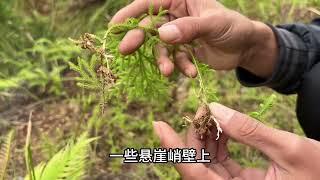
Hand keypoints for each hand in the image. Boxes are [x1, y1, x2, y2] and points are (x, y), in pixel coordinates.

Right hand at [111, 0, 277, 77]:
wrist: (245, 47)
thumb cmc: (233, 27)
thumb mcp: (213, 23)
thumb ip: (189, 28)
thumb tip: (162, 34)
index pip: (149, 3)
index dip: (129, 14)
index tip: (113, 27)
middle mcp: (174, 15)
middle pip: (148, 26)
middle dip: (138, 39)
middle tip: (125, 50)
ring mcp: (177, 34)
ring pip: (160, 47)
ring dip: (162, 60)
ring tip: (167, 72)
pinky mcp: (182, 50)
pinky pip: (174, 59)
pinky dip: (180, 67)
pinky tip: (190, 73)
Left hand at [153, 103, 319, 179]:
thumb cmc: (319, 172)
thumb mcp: (289, 150)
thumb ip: (251, 131)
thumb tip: (216, 109)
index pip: (195, 174)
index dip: (175, 150)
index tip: (159, 126)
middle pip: (197, 167)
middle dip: (193, 138)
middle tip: (200, 110)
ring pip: (206, 164)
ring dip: (204, 139)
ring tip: (209, 115)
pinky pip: (219, 164)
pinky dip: (217, 144)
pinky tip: (220, 127)